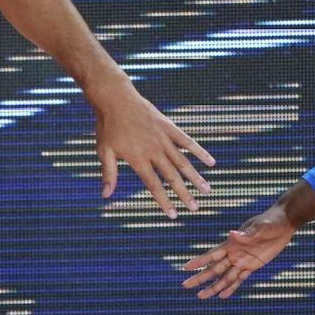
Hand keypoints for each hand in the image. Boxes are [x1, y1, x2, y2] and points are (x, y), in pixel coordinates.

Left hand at [91, 79, 214, 217]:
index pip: (154, 185)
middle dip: (185, 194)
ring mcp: (163, 138)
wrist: (116, 98)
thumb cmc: (108, 126)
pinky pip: (187, 141)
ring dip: (195, 176)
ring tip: (207, 189)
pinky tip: (211, 161)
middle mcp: (154, 150)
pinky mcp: (168, 126)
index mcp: (138, 159)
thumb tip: (105, 195)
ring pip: (183, 161)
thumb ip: (108, 174)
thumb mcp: (104, 151)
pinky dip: (199, 151)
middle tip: (196, 208)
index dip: (164, 201)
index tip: (174, 215)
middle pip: (173, 176)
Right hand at [181, 203, 295, 298]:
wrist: (284, 222)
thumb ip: (247, 233)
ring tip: (201, 296)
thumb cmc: (271, 220)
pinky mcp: (253, 265)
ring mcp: (243, 260)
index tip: (185, 268)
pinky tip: (222, 296)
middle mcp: (234, 253)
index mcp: (232, 243)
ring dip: (213, 287)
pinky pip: (239, 279)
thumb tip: (232, 233)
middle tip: (185, 285)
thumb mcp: (261, 226)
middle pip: (214, 269)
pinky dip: (231, 288)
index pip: (212, 255)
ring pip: (224, 277)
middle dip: (200, 277)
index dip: (199, 262)